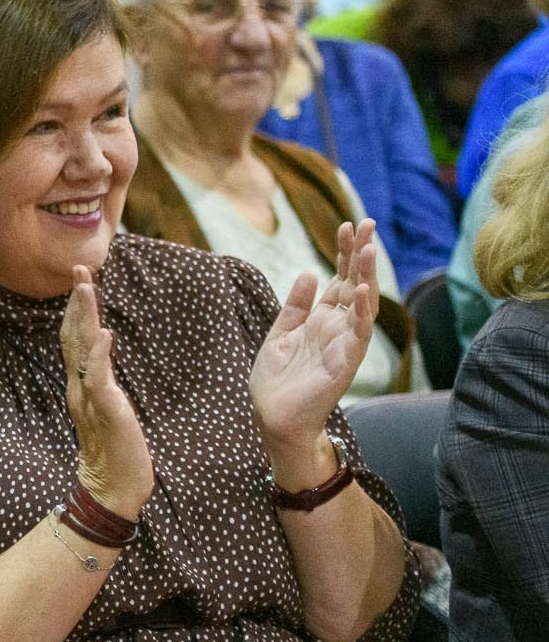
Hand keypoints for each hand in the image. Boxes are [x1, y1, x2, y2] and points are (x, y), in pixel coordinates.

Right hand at [60, 265, 153, 519]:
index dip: (76, 309)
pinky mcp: (106, 411)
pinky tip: (105, 334)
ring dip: (85, 318)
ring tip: (87, 289)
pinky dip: (100, 355)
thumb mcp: (107, 409)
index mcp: (81, 385)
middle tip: (79, 269)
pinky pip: (100, 379)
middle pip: (73, 336)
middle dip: (78, 302)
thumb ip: (101, 382)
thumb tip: (103, 356)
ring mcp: (90, 398)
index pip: (75, 339)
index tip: (80, 280)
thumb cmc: (115, 450)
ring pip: (82, 350)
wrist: (114, 489)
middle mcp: (80, 387)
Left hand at [250, 220, 377, 481]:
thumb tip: (311, 272)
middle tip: (367, 223)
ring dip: (365, 275)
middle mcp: (338, 328)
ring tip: (368, 248)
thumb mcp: (280, 334)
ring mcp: (344, 343)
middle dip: (360, 254)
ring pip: (362, 303)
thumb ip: (295, 306)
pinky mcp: (345, 361)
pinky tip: (360, 289)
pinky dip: (360, 310)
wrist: (273, 419)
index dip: (343, 253)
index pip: (337, 278)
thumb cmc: (277, 381)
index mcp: (321, 319)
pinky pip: (358, 332)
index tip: (347, 225)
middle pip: (354, 283)